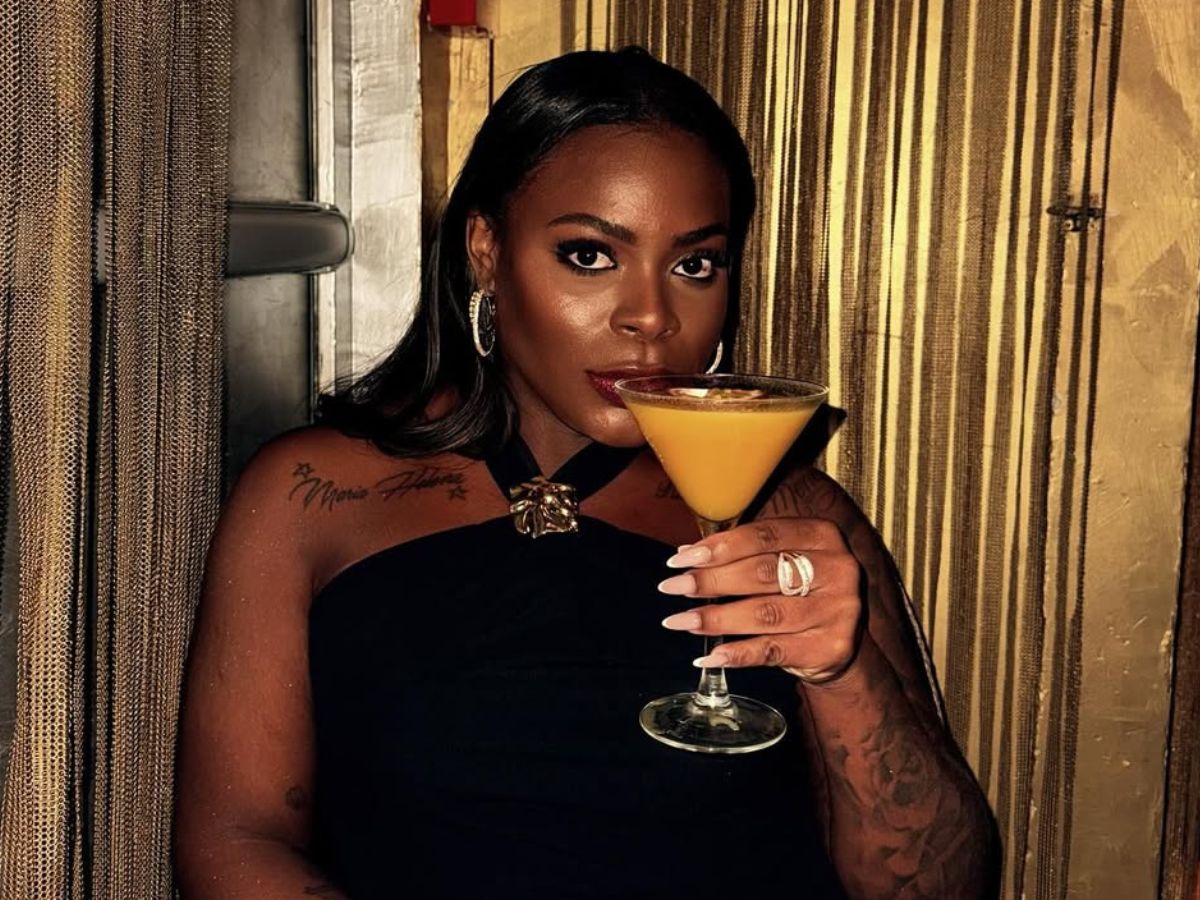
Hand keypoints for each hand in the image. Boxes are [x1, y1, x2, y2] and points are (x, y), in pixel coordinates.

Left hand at [657, 517, 864, 683]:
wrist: (840, 641)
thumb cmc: (801, 591)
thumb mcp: (782, 561)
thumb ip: (742, 554)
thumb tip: (687, 555)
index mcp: (822, 536)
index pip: (764, 535)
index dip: (719, 547)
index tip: (681, 558)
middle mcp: (837, 570)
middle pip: (763, 572)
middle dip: (711, 580)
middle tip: (674, 587)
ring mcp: (837, 610)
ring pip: (764, 613)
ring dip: (716, 618)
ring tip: (681, 621)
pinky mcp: (829, 647)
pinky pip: (772, 650)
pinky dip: (737, 654)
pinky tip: (710, 655)